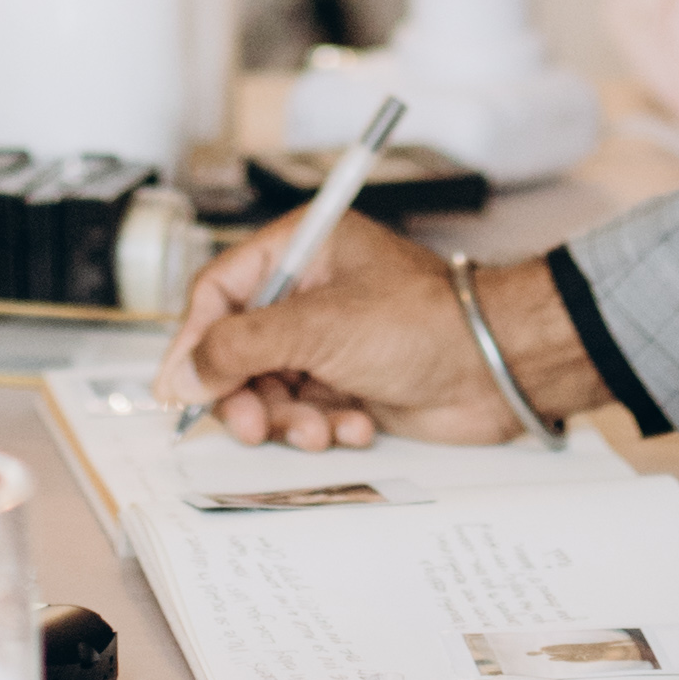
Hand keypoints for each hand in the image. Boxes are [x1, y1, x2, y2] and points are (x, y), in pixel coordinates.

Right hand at [155, 215, 592, 449]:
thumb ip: (239, 348)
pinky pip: (307, 412)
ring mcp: (330, 340)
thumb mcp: (318, 327)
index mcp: (302, 249)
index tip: (182, 388)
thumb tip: (182, 374)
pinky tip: (358, 425)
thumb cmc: (421, 323)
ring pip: (271, 389)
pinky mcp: (351, 382)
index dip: (196, 340)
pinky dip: (324, 426)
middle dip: (246, 394)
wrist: (496, 368)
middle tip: (255, 427)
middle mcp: (311, 292)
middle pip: (239, 349)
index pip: (220, 291)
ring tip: (320, 429)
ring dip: (288, 418)